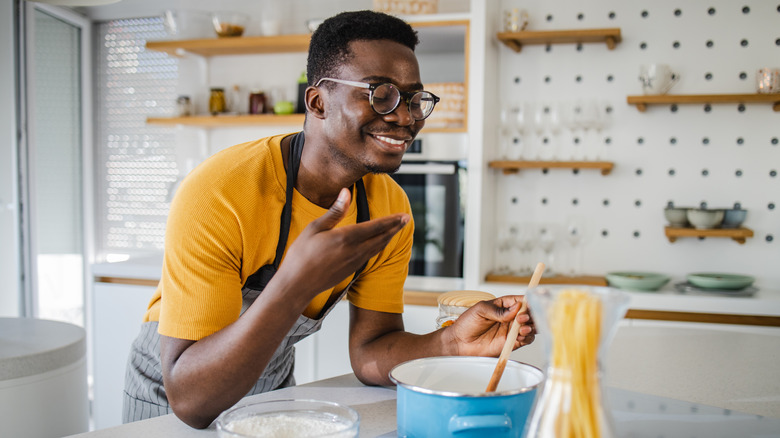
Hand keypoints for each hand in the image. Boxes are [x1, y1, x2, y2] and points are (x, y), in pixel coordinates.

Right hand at [274, 187, 409, 300]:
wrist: (297, 285)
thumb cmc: (301, 254)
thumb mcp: (314, 228)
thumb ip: (334, 212)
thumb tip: (346, 192)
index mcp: (346, 238)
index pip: (375, 226)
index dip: (391, 220)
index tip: (404, 215)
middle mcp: (354, 251)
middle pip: (381, 238)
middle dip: (395, 228)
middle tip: (406, 220)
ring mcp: (353, 263)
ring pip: (377, 248)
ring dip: (388, 238)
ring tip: (395, 230)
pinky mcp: (350, 271)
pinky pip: (370, 256)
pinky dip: (378, 248)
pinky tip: (378, 245)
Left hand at [445, 295, 535, 356]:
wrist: (460, 343)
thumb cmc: (467, 324)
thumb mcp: (480, 310)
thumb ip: (498, 310)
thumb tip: (515, 308)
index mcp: (504, 305)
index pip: (521, 301)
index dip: (529, 302)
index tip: (531, 304)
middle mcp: (510, 317)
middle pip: (529, 314)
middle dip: (531, 315)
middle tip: (522, 318)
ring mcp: (511, 330)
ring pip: (531, 327)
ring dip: (531, 326)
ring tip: (522, 328)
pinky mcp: (511, 343)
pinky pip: (526, 339)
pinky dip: (528, 337)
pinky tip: (521, 335)